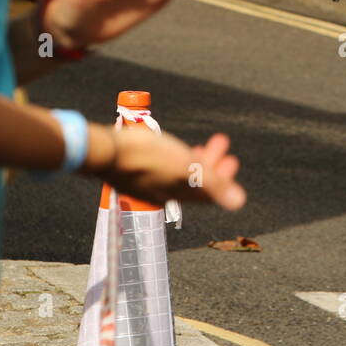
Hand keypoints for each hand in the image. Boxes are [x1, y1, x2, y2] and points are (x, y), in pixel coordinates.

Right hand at [87, 124, 244, 209]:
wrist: (107, 151)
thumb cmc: (147, 159)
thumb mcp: (185, 169)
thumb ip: (212, 185)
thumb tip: (239, 202)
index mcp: (178, 194)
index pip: (209, 193)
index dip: (224, 180)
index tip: (232, 161)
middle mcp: (164, 193)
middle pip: (196, 182)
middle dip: (213, 165)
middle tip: (222, 145)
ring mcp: (149, 183)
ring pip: (180, 173)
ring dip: (197, 159)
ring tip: (206, 144)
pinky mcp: (137, 172)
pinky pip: (164, 168)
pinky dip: (177, 158)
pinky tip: (175, 149)